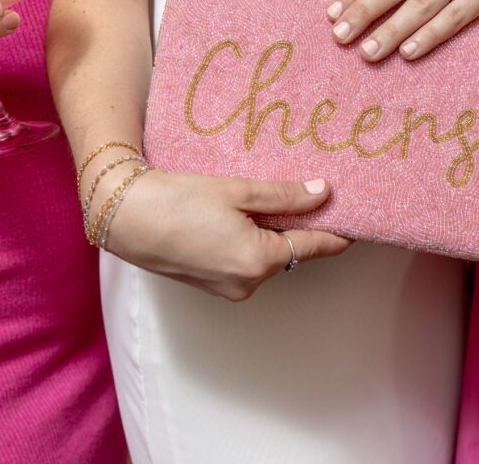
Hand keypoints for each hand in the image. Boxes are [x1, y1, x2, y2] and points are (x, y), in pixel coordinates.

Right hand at [105, 170, 350, 300]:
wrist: (123, 216)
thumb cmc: (176, 200)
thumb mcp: (237, 191)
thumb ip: (284, 196)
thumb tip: (323, 193)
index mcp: (258, 260)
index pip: (315, 247)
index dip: (338, 231)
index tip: (355, 219)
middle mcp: (247, 283)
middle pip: (290, 252)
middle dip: (297, 225)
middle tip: (301, 190)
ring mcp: (228, 288)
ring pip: (266, 257)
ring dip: (269, 232)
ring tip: (256, 198)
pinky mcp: (211, 285)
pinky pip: (244, 263)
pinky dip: (248, 242)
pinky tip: (233, 216)